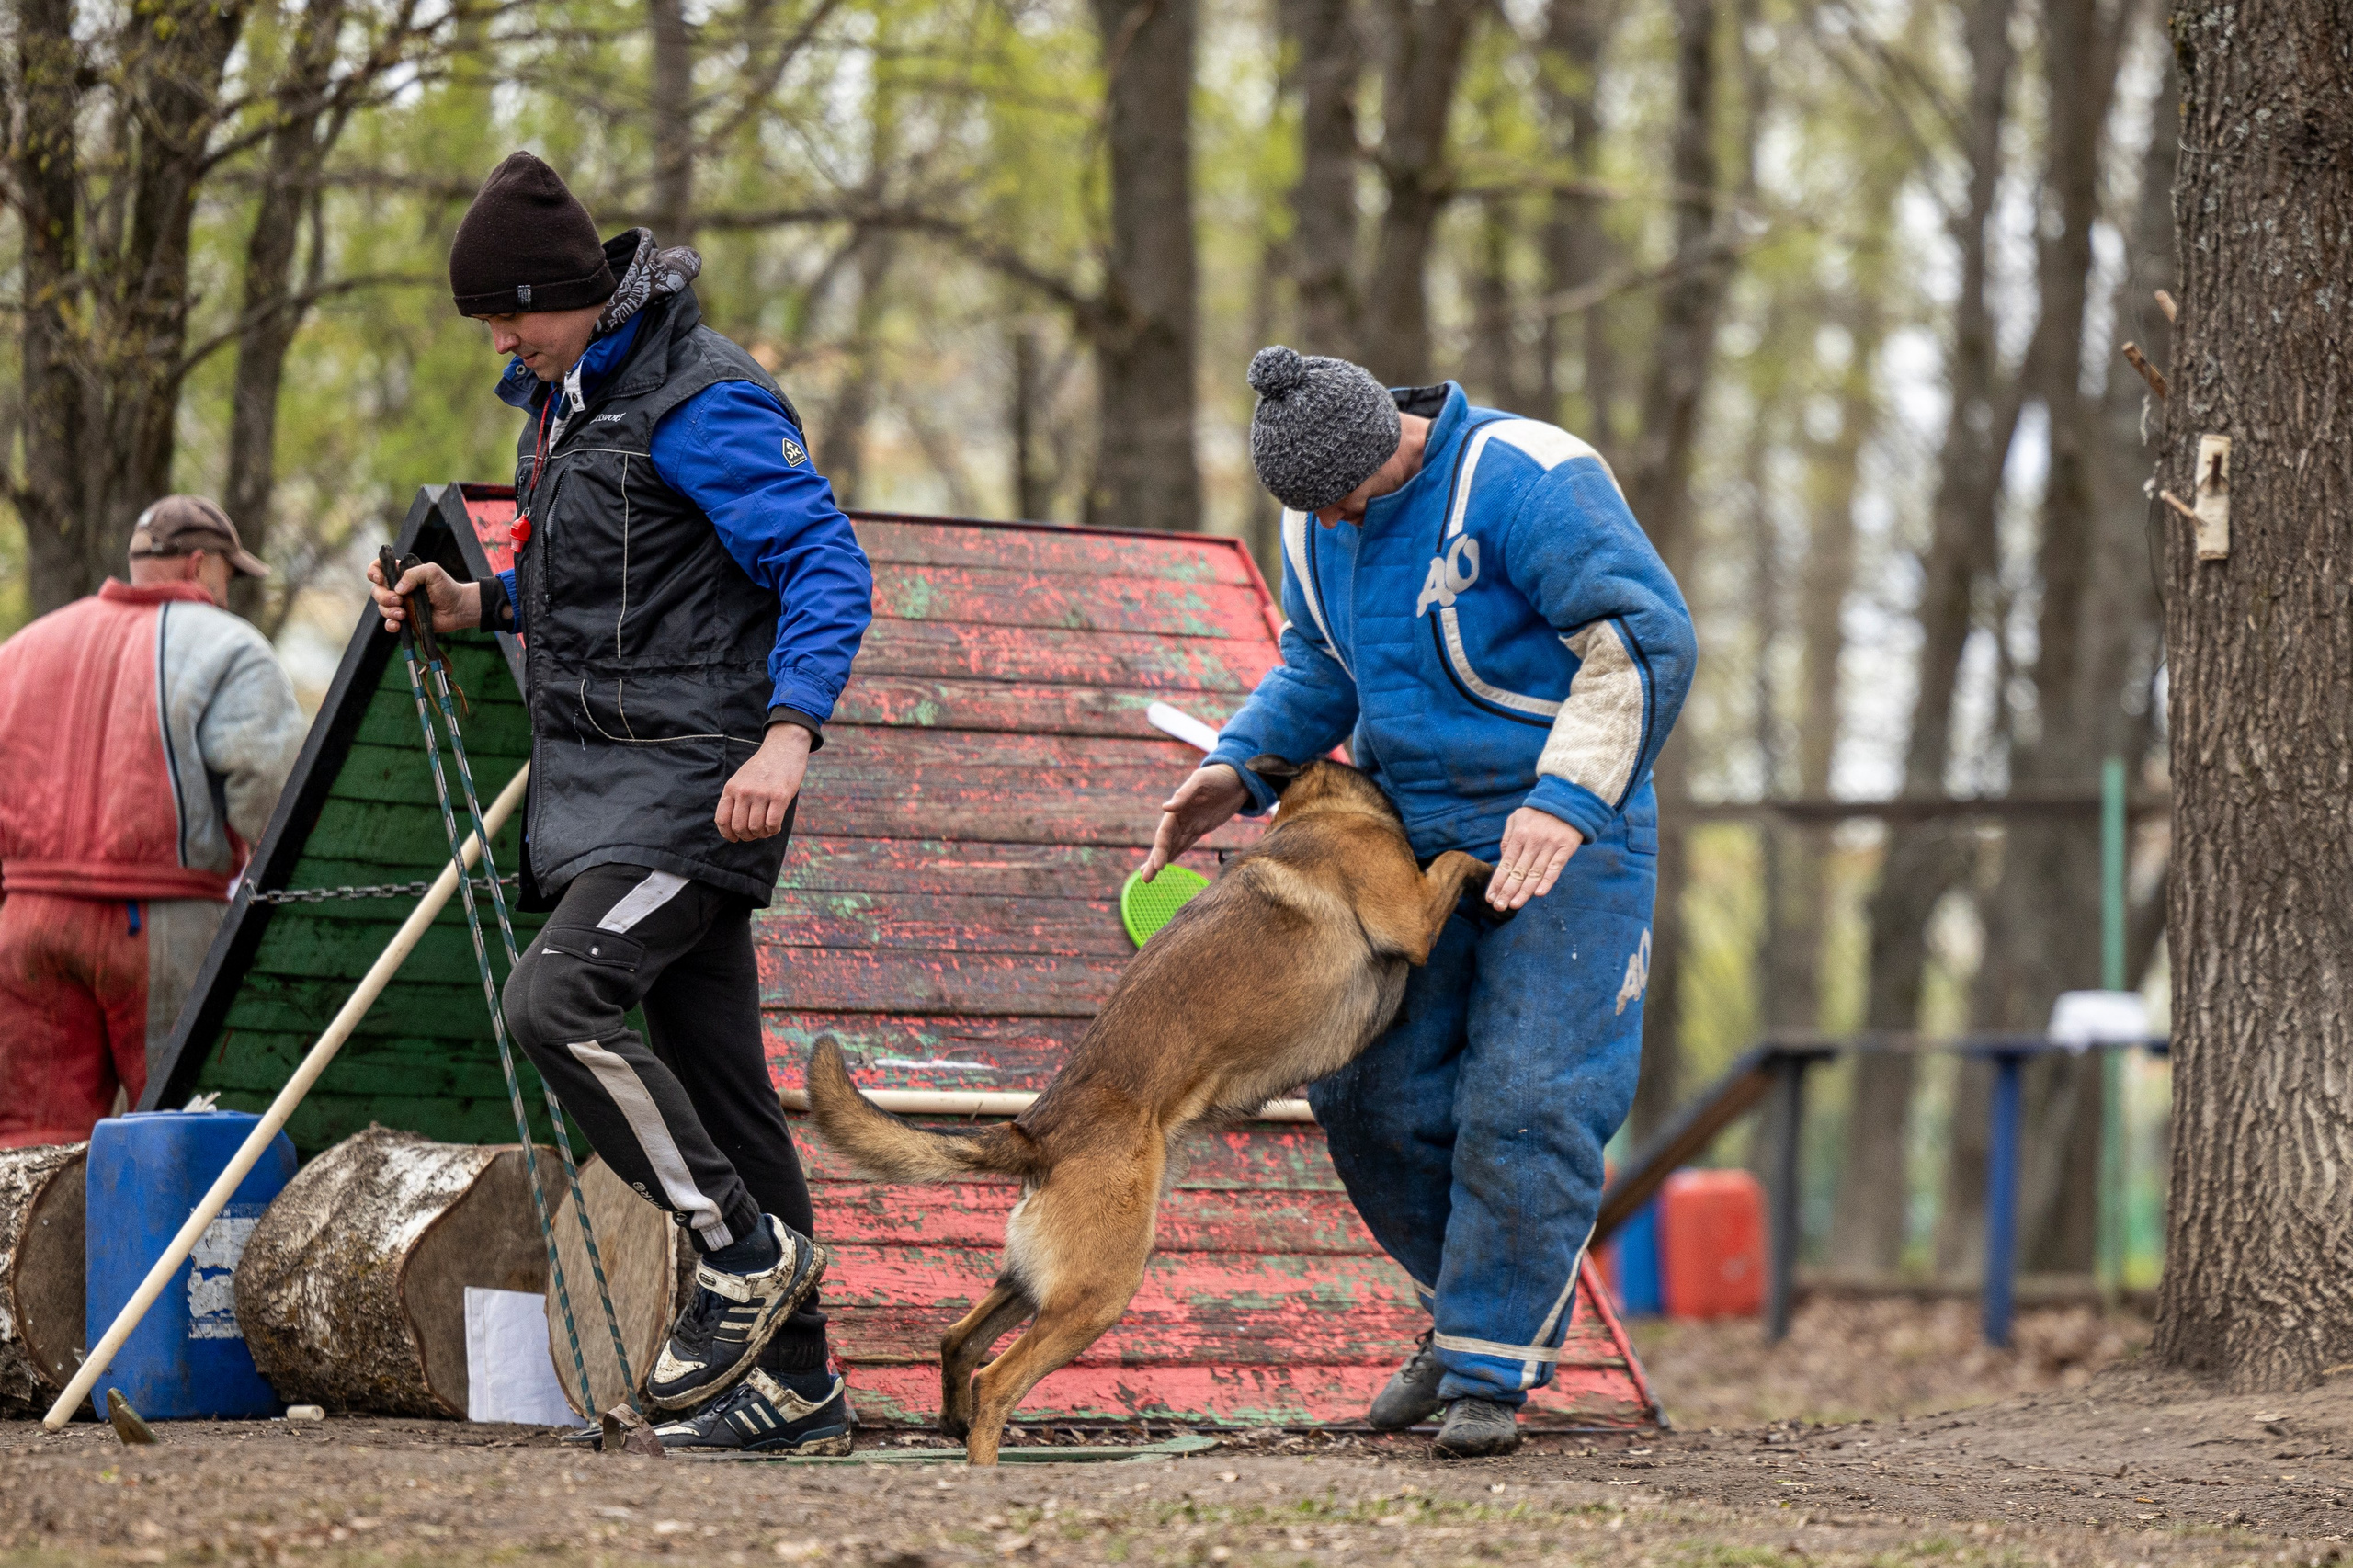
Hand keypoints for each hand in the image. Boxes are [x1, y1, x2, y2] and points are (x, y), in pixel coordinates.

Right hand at [366, 558, 478, 634]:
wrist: (458, 608)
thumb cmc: (447, 587)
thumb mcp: (432, 572)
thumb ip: (414, 574)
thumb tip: (398, 589)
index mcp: (402, 574)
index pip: (379, 568)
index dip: (373, 571)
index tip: (380, 578)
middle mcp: (398, 589)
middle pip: (377, 591)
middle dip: (384, 596)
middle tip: (399, 600)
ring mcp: (400, 605)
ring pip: (382, 608)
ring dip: (389, 611)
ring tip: (404, 614)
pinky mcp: (405, 620)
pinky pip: (389, 624)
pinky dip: (390, 625)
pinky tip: (398, 625)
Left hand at [718, 722, 810, 841]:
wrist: (784, 748)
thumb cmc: (763, 767)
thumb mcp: (741, 779)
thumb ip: (735, 798)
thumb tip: (733, 826)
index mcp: (732, 788)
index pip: (722, 819)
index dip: (727, 834)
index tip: (734, 838)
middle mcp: (744, 791)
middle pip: (739, 827)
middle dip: (746, 836)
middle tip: (754, 834)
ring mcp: (761, 794)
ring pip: (756, 828)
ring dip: (761, 834)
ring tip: (766, 830)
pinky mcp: (780, 796)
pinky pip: (772, 824)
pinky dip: (773, 830)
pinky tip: (775, 826)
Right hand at [1142, 764, 1249, 880]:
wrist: (1238, 777)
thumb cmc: (1219, 776)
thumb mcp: (1202, 781)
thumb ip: (1185, 794)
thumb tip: (1165, 808)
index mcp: (1178, 806)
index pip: (1165, 831)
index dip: (1160, 849)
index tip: (1157, 865)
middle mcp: (1180, 816)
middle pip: (1165, 842)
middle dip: (1154, 860)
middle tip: (1145, 878)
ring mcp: (1189, 823)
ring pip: (1172, 846)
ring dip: (1160, 860)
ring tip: (1147, 877)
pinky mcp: (1200, 828)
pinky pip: (1183, 844)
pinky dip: (1173, 854)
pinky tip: (1163, 864)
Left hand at [1487, 807, 1581, 909]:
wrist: (1568, 801)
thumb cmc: (1538, 813)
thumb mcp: (1517, 818)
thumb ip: (1508, 838)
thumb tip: (1502, 858)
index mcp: (1519, 835)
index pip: (1506, 864)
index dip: (1497, 882)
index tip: (1490, 897)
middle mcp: (1533, 842)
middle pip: (1518, 871)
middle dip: (1507, 891)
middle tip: (1499, 907)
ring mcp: (1550, 846)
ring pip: (1535, 873)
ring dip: (1524, 891)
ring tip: (1514, 905)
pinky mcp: (1565, 849)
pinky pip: (1555, 868)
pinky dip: (1547, 881)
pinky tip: (1538, 894)